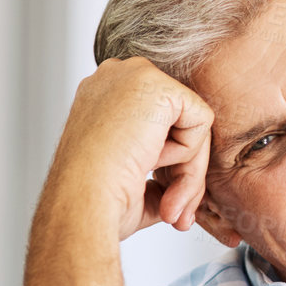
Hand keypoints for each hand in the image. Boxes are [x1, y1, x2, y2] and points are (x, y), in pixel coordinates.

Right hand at [43, 57, 215, 241]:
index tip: (154, 195)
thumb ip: (157, 167)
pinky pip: (202, 120)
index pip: (158, 121)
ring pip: (193, 123)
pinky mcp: (158, 84)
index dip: (165, 160)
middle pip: (178, 120)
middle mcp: (117, 78)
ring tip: (159, 192)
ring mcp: (135, 76)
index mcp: (103, 96)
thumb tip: (181, 184)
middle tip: (172, 209)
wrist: (83, 200)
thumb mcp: (128, 177)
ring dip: (185, 168)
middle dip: (182, 168)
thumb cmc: (94, 198)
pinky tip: (151, 157)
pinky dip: (187, 152)